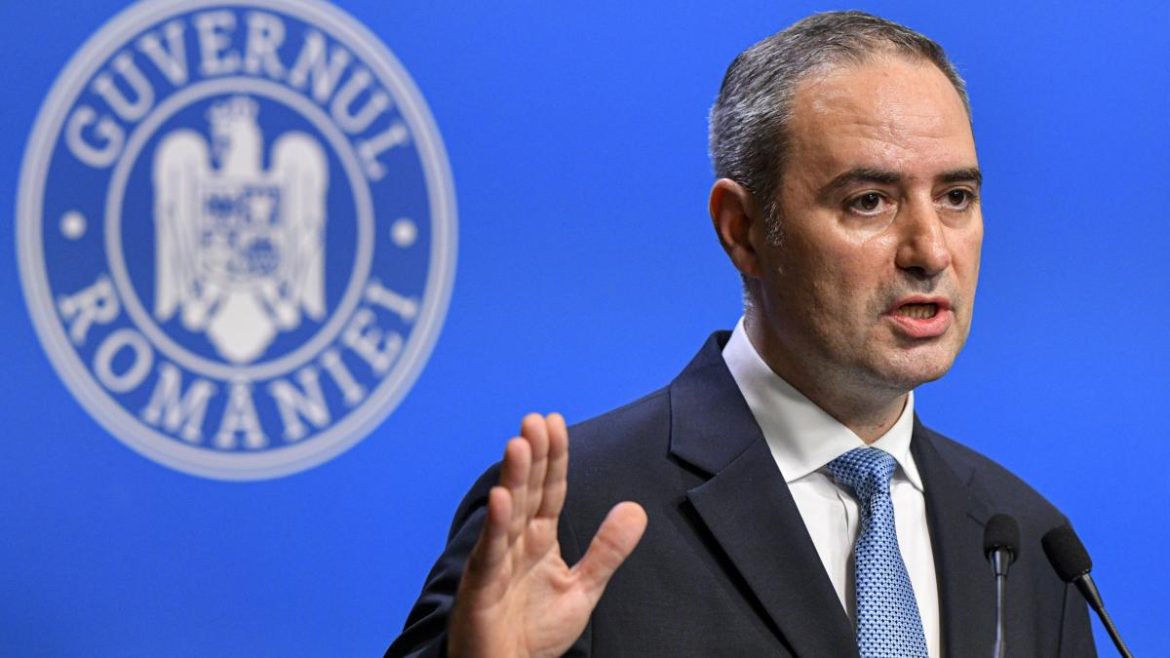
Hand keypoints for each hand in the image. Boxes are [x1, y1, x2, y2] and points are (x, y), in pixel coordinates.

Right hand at [448, 413, 647, 657]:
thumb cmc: (534, 633)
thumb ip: (607, 550)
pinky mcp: (481, 586)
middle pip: (526, 492)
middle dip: (532, 456)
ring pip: (506, 514)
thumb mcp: (583, 589)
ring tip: (519, 444)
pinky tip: (501, 499)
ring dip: (513, 479)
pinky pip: (489, 552)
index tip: (556, 422)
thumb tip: (636, 509)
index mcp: (539, 540)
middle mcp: (516, 543)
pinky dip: (494, 525)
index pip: (550, 490)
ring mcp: (496, 562)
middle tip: (536, 420)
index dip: (554, 458)